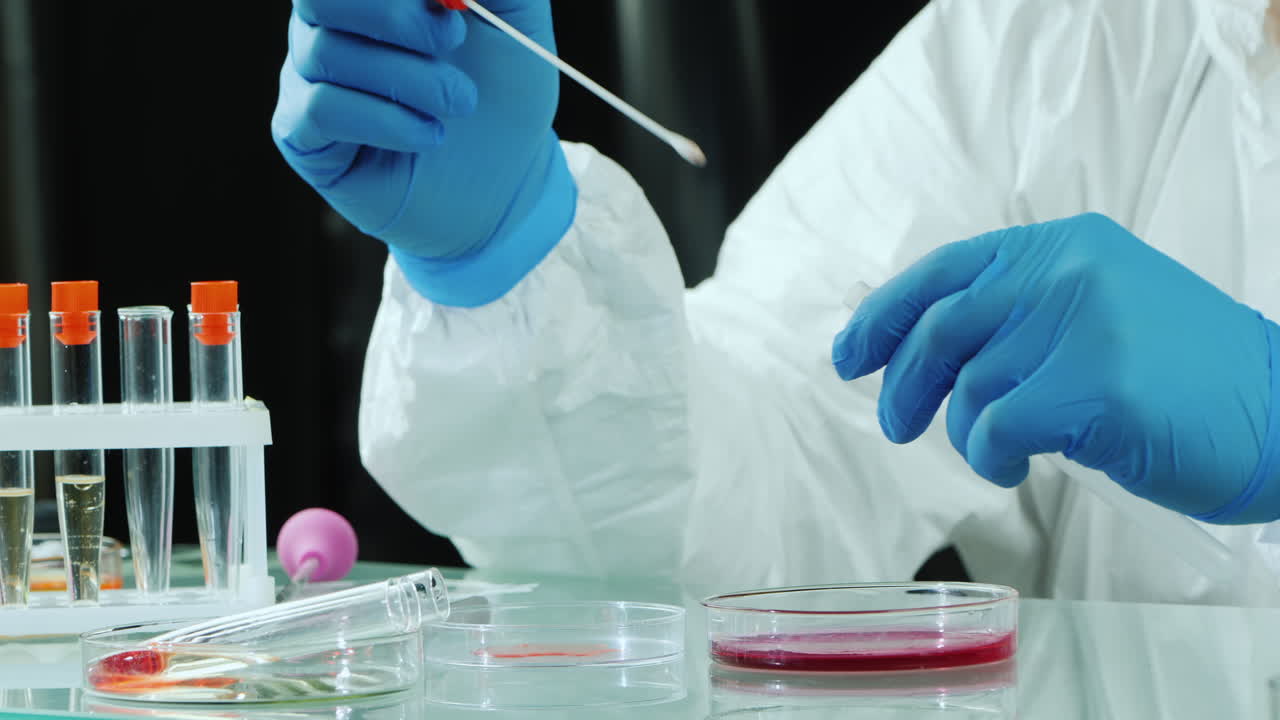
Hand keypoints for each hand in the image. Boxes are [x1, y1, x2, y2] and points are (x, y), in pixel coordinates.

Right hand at [271, 0, 575, 306]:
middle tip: (452, 38)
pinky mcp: (301, 133)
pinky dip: (385, 121)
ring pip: (325, 53)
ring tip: (460, 103)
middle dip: (392, 14)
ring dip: (409, 79)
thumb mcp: (516, 20)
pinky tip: (428, 136)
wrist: (505, 183)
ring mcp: (308, 76)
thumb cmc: (504, 96)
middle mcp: (328, 24)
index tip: (455, 4)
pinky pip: (321, 109)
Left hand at [831, 213, 1279, 523]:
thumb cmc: (1188, 378)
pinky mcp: (1094, 386)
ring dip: (966, 433)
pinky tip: (1013, 466)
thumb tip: (927, 350)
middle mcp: (1068, 272)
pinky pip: (995, 428)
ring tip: (997, 454)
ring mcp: (1083, 324)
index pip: (947, 269)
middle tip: (895, 424)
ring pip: (969, 387)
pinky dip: (990, 456)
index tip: (850, 354)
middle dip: (903, 383)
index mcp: (1065, 246)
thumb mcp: (1102, 312)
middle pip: (941, 328)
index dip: (886, 313)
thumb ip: (1023, 314)